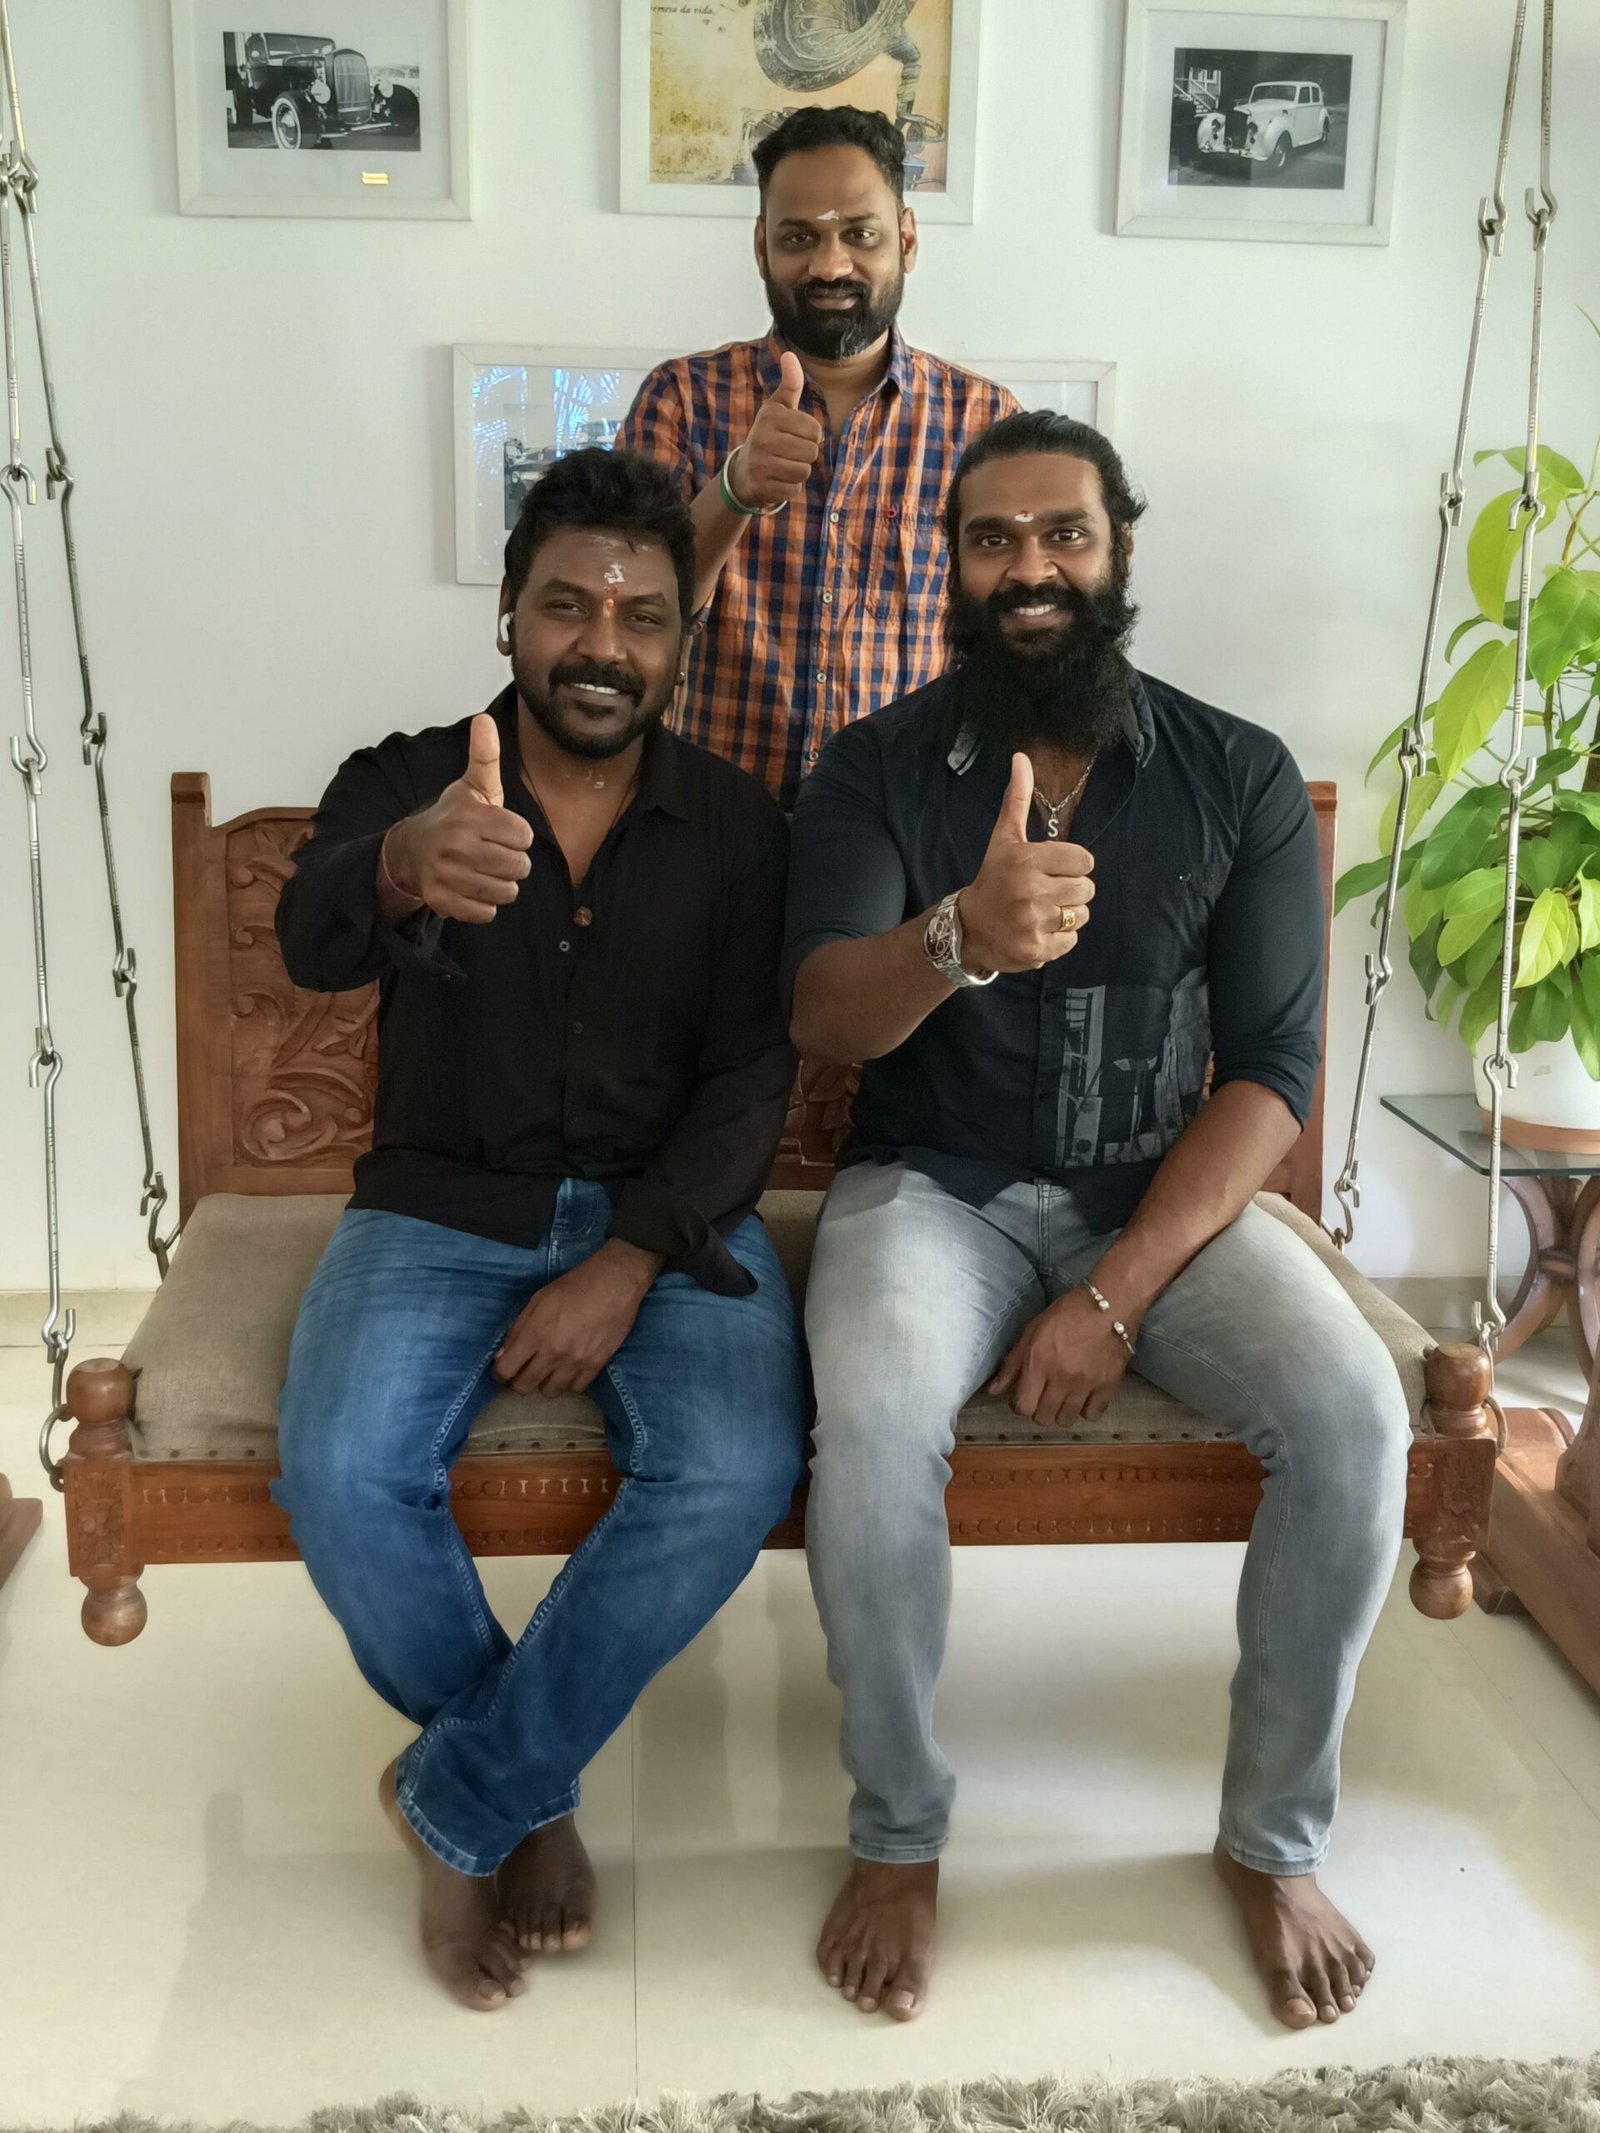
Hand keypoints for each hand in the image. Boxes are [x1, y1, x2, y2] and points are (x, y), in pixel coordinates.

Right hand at [383, 713, 533, 923]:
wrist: (411, 851)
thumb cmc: (453, 818)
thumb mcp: (471, 786)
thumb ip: (485, 756)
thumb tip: (485, 719)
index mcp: (470, 817)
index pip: (524, 836)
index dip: (518, 836)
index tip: (502, 832)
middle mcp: (456, 846)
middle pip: (519, 867)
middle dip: (514, 862)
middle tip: (496, 854)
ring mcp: (448, 876)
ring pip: (506, 892)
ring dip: (502, 884)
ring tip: (485, 871)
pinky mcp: (443, 902)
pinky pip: (487, 913)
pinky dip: (485, 904)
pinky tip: (473, 887)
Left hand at [493, 1240, 663, 1396]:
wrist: (614, 1284)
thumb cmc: (572, 1287)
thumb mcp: (538, 1300)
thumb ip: (518, 1329)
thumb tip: (502, 1355)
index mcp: (534, 1333)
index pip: (505, 1370)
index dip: (499, 1374)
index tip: (503, 1370)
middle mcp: (552, 1352)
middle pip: (524, 1386)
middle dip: (519, 1381)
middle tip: (525, 1371)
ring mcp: (575, 1362)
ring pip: (549, 1391)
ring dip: (545, 1382)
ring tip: (550, 1370)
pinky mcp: (596, 1365)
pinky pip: (575, 1388)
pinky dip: (569, 1382)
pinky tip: (570, 1369)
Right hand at [730, 350, 823, 509]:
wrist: (743, 472)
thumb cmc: (768, 435)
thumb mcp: (777, 408)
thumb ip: (790, 385)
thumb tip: (790, 354)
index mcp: (770, 416)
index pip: (815, 431)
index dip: (811, 436)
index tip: (795, 435)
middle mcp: (763, 438)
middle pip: (811, 452)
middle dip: (805, 455)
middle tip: (788, 453)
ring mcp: (761, 464)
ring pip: (804, 471)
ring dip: (798, 471)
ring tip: (783, 465)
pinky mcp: (763, 486)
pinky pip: (794, 489)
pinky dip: (790, 487)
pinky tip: (777, 480)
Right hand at [956, 754, 1095, 973]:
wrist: (968, 928)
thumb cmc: (994, 878)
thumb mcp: (1004, 838)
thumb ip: (1018, 799)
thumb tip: (1021, 757)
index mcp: (1028, 860)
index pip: (1085, 861)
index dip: (1074, 866)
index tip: (1054, 870)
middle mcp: (1031, 891)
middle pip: (1086, 889)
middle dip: (1071, 891)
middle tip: (1046, 893)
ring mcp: (1033, 922)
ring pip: (1081, 915)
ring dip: (1067, 915)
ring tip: (1042, 912)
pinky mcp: (1036, 950)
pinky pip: (1070, 941)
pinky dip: (1059, 939)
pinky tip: (1038, 931)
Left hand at [987, 1287, 1132, 1426]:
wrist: (1109, 1305)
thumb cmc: (1066, 1315)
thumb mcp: (1031, 1332)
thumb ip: (1011, 1364)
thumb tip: (992, 1390)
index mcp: (1038, 1363)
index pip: (1022, 1406)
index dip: (1019, 1404)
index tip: (1024, 1395)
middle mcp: (1061, 1377)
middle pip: (1043, 1417)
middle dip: (1039, 1409)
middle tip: (1044, 1394)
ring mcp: (1086, 1384)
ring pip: (1066, 1420)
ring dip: (1061, 1412)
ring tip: (1063, 1397)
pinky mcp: (1108, 1386)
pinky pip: (1092, 1415)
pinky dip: (1086, 1410)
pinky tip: (1084, 1397)